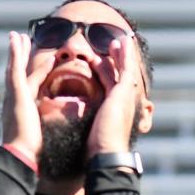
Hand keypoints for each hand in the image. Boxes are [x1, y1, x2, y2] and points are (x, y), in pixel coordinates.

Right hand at [0, 32, 47, 162]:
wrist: (21, 155)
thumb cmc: (32, 153)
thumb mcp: (42, 138)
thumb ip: (49, 132)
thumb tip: (61, 138)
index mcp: (23, 109)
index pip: (31, 86)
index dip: (38, 73)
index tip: (46, 62)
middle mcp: (14, 101)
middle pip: (19, 73)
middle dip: (21, 58)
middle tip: (22, 41)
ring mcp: (13, 96)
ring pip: (15, 68)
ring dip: (16, 50)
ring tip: (17, 35)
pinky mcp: (16, 93)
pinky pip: (15, 68)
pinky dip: (14, 53)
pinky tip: (15, 39)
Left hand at [86, 36, 143, 156]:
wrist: (106, 154)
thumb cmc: (94, 152)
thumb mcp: (88, 134)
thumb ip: (83, 126)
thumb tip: (69, 130)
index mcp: (114, 112)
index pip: (111, 88)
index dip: (106, 74)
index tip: (99, 64)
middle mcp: (123, 103)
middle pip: (120, 76)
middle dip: (116, 61)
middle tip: (113, 46)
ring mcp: (125, 96)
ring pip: (124, 69)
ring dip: (121, 54)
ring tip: (118, 40)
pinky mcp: (124, 91)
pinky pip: (125, 67)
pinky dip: (125, 55)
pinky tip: (121, 42)